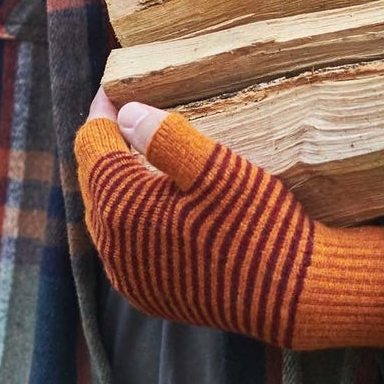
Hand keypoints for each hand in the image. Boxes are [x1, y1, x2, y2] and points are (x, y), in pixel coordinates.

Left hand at [75, 89, 383, 351]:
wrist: (291, 293)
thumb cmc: (256, 222)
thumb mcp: (217, 168)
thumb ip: (165, 136)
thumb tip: (125, 112)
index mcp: (122, 209)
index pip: (92, 147)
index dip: (101, 114)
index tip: (114, 90)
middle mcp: (114, 248)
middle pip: (93, 180)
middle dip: (105, 145)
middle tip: (124, 114)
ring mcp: (129, 276)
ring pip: (105, 213)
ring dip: (116, 181)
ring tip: (136, 151)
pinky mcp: (148, 292)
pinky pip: (122, 244)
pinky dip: (129, 214)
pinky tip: (152, 199)